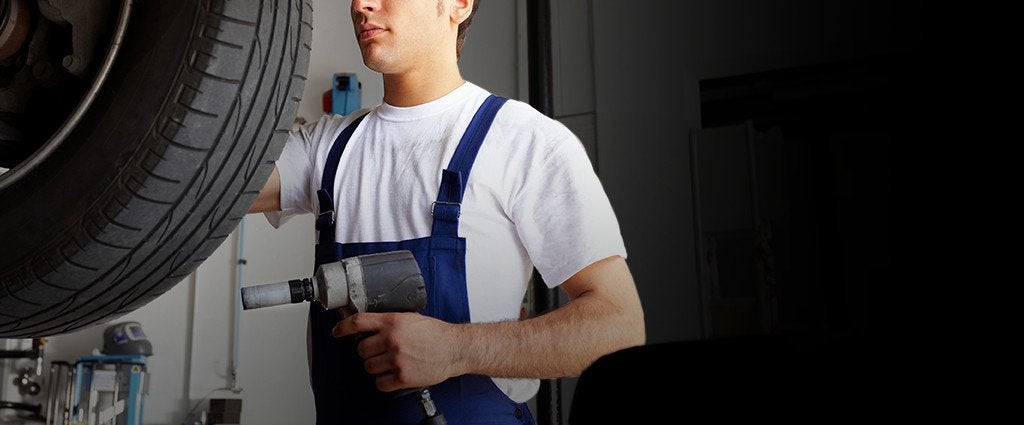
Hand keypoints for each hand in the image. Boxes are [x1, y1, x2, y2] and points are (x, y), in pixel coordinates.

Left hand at [332, 312, 460, 391]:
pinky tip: (394, 374)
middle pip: (361, 349)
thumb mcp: (411, 318)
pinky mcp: (403, 377)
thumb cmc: (436, 333)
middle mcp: (392, 340)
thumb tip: (368, 325)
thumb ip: (390, 321)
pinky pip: (380, 383)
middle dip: (368, 351)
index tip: (337, 331)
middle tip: (380, 351)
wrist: (455, 348)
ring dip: (376, 367)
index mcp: (393, 322)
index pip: (358, 322)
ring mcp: (397, 359)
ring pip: (369, 367)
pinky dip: (385, 381)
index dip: (342, 327)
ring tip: (391, 362)